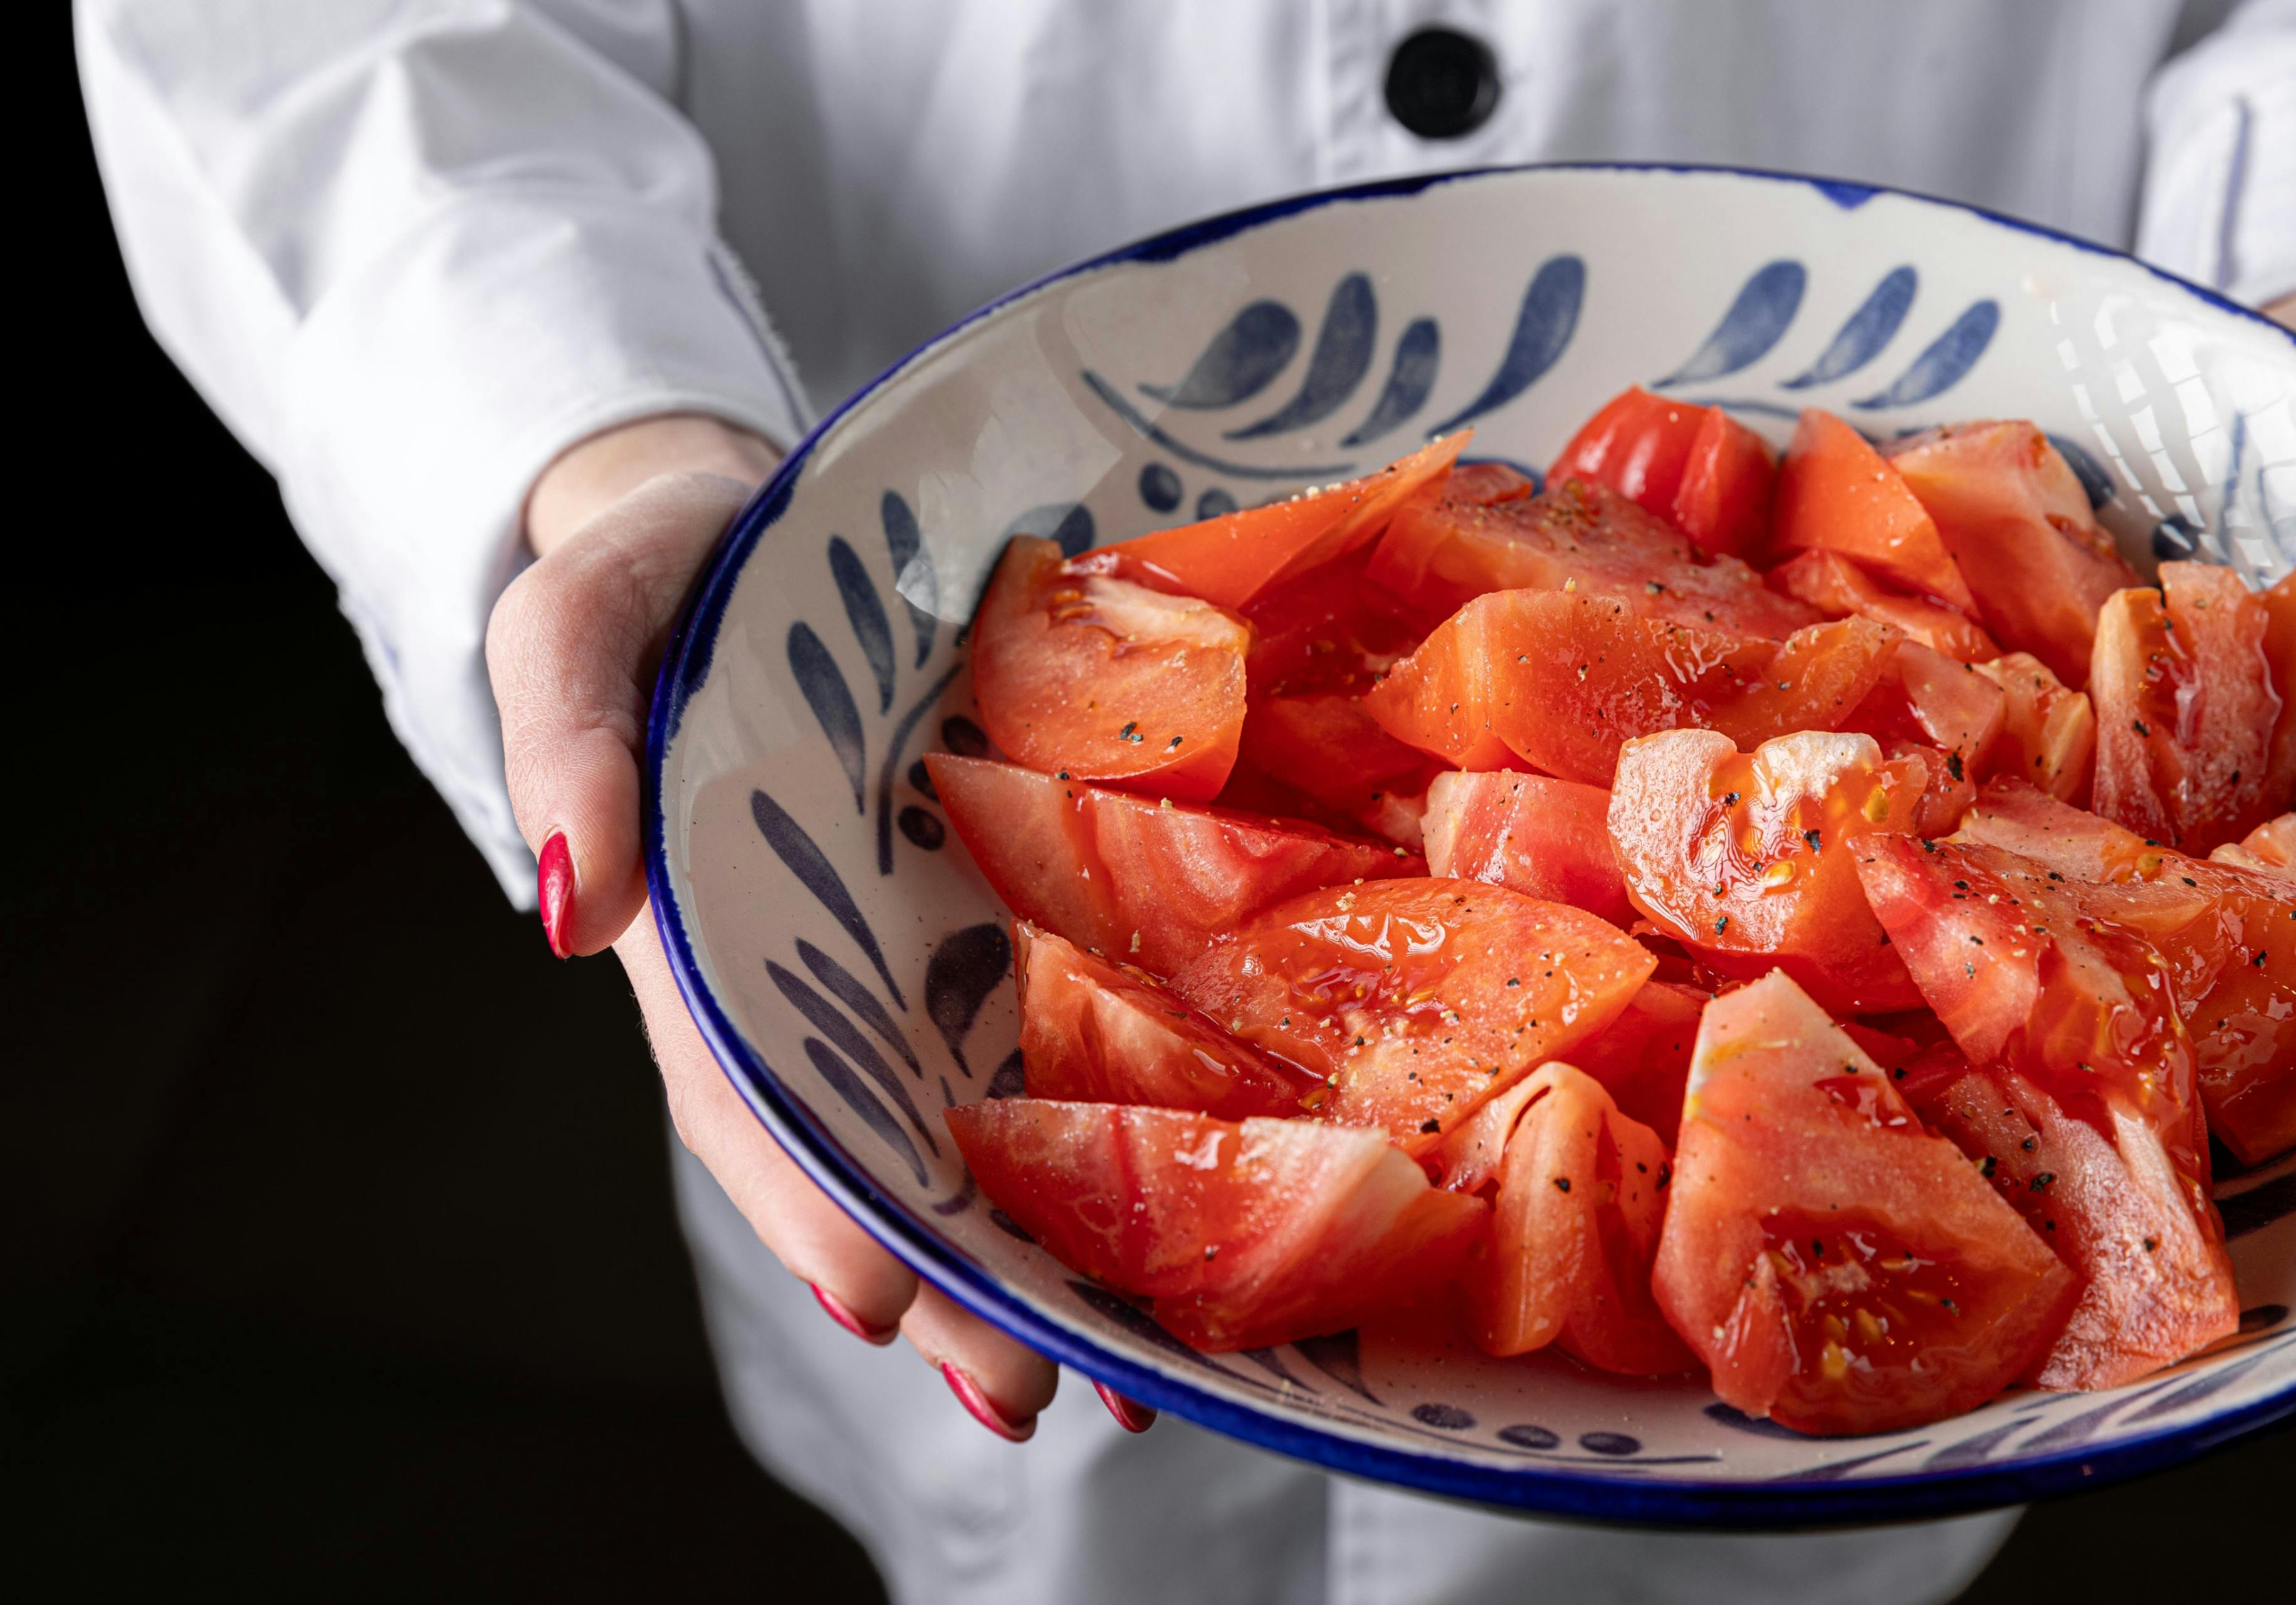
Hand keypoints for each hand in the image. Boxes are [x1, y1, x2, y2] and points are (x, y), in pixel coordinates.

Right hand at [488, 413, 1083, 1440]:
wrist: (770, 516)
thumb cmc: (658, 576)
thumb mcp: (574, 626)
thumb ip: (565, 747)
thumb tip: (572, 907)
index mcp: (722, 935)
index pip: (757, 1093)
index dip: (809, 1199)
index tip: (878, 1301)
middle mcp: (834, 968)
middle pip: (885, 1147)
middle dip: (949, 1277)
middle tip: (1028, 1392)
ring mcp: (929, 940)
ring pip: (988, 1114)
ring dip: (1052, 1241)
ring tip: (1138, 1366)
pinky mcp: (1023, 889)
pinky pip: (1075, 1011)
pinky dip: (1127, 1113)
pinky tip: (1205, 1199)